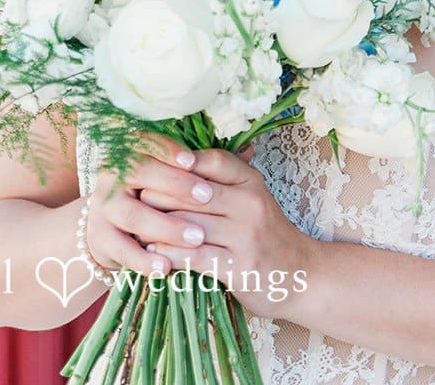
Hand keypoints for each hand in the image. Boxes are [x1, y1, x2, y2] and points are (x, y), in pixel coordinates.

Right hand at [84, 133, 222, 280]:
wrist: (113, 230)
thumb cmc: (152, 197)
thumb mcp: (165, 177)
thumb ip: (189, 168)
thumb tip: (232, 159)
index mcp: (128, 153)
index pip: (146, 143)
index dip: (169, 151)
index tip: (194, 161)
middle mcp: (111, 176)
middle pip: (139, 172)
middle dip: (175, 184)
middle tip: (208, 196)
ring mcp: (103, 208)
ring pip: (133, 214)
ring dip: (167, 227)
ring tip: (198, 237)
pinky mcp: (100, 239)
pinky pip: (123, 250)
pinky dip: (145, 260)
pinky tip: (167, 266)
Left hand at [137, 144, 316, 317]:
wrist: (300, 275)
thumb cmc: (267, 233)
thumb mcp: (253, 197)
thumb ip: (224, 180)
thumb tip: (181, 159)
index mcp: (251, 182)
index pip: (213, 160)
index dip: (181, 161)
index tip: (154, 163)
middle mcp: (249, 204)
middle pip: (193, 192)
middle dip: (159, 193)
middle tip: (133, 195)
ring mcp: (244, 236)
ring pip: (189, 223)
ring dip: (157, 225)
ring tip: (135, 224)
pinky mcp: (237, 267)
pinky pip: (194, 256)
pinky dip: (169, 253)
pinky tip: (153, 251)